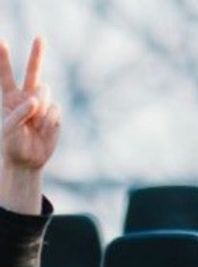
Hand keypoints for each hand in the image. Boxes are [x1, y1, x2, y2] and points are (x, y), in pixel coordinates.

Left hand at [0, 38, 59, 171]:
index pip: (5, 74)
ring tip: (34, 125)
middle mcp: (26, 97)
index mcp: (9, 98)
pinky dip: (50, 122)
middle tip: (40, 37)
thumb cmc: (12, 144)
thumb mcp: (8, 129)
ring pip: (45, 95)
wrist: (28, 161)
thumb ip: (20, 113)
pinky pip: (55, 111)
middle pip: (32, 72)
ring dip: (40, 109)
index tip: (1, 41)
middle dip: (36, 55)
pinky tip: (43, 131)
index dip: (3, 58)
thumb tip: (36, 100)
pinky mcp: (54, 116)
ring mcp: (42, 106)